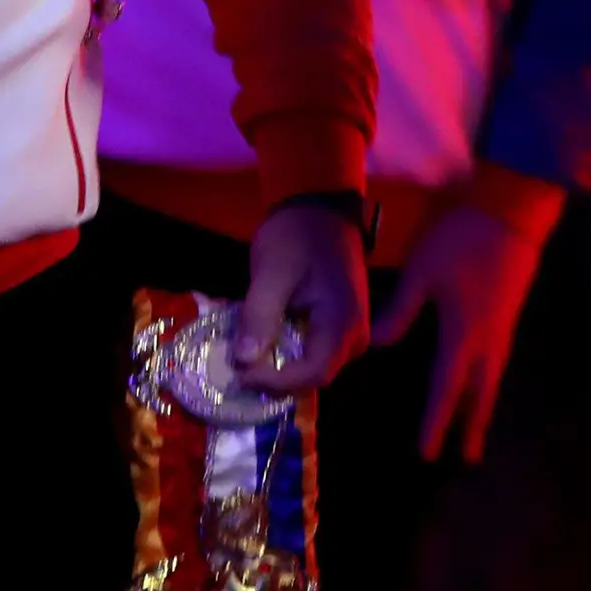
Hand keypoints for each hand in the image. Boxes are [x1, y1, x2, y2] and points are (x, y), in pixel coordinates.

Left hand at [237, 197, 370, 395]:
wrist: (320, 209)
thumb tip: (242, 361)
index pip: (312, 374)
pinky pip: (312, 355)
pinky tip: (260, 343)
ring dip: (277, 369)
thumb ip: (259, 315)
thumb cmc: (298, 236)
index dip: (274, 382)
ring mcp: (350, 334)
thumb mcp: (272, 270)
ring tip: (244, 357)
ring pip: (311, 370)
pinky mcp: (338, 329)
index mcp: (343, 322)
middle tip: (236, 369)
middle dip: (274, 380)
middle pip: (313, 379)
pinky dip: (284, 356)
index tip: (239, 372)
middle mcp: (355, 336)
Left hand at [369, 204, 547, 460]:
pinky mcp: (509, 315)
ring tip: (477, 431)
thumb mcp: (422, 272)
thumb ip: (400, 310)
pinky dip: (489, 384)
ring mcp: (503, 329)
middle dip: (472, 426)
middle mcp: (487, 341)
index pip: (445, 389)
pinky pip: (498, 363)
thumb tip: (379, 346)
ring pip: (492, 379)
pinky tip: (484, 382)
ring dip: (483, 407)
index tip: (427, 454)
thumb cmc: (463, 241)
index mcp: (462, 336)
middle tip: (469, 458)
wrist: (512, 213)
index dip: (436, 423)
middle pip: (479, 394)